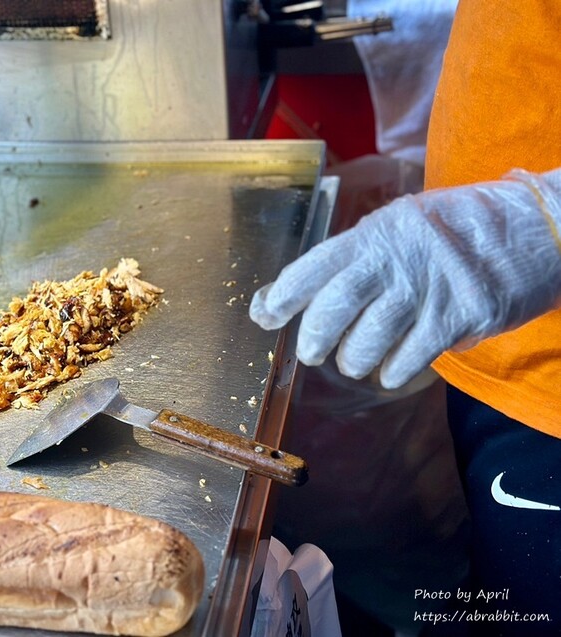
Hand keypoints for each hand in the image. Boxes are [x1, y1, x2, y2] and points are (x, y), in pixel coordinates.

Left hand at [250, 169, 560, 387]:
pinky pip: (414, 355)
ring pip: (372, 336)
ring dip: (354, 358)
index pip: (319, 263)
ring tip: (353, 362)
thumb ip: (360, 255)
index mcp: (380, 232)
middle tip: (310, 351)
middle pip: (338, 303)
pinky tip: (391, 369)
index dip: (285, 292)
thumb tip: (307, 292)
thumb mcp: (404, 224)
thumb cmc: (459, 229)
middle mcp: (401, 257)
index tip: (263, 313)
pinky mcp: (464, 314)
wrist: (537, 227)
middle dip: (315, 335)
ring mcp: (433, 286)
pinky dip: (394, 368)